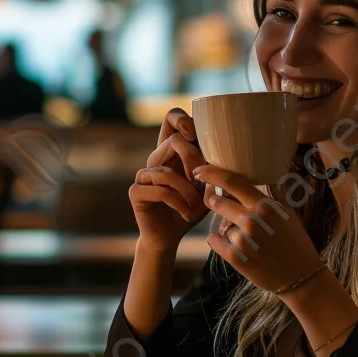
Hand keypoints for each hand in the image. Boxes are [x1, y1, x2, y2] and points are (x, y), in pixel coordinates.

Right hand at [129, 108, 208, 254]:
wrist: (171, 238)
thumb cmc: (191, 209)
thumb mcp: (207, 186)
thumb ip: (210, 167)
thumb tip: (221, 152)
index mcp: (171, 152)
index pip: (171, 118)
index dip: (182, 119)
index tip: (195, 135)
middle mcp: (155, 159)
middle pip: (174, 141)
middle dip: (194, 160)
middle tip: (201, 181)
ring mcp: (143, 175)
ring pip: (168, 170)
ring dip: (188, 191)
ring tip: (196, 205)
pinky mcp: (136, 192)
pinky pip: (160, 190)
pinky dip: (178, 203)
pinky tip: (185, 213)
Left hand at [193, 164, 323, 293]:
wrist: (300, 277)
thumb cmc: (296, 242)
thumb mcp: (289, 212)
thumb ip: (274, 191)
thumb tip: (266, 173)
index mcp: (264, 205)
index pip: (230, 181)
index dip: (210, 173)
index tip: (198, 171)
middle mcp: (250, 220)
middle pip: (217, 202)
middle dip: (216, 203)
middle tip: (223, 207)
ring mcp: (241, 239)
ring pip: (220, 224)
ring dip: (227, 227)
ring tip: (247, 238)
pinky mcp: (234, 257)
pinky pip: (214, 240)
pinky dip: (218, 240)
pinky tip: (232, 245)